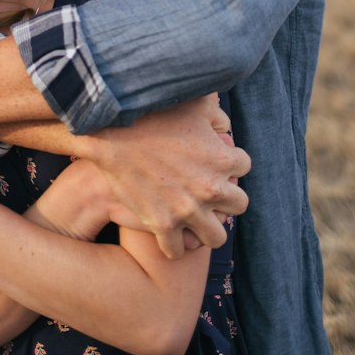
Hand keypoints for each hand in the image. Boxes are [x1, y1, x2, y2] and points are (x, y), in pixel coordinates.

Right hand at [86, 94, 249, 259]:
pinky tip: (171, 235)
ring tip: (197, 221)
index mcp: (222, 158)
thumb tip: (224, 124)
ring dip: (209, 228)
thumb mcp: (193, 103)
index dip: (230, 162)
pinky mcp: (163, 224)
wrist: (110, 135)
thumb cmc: (151, 114)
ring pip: (217, 237)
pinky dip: (177, 245)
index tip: (216, 162)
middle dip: (227, 199)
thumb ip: (216, 113)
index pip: (244, 166)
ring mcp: (188, 210)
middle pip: (239, 204)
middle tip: (211, 194)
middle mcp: (211, 188)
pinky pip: (180, 250)